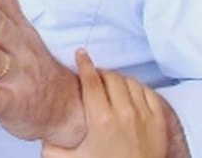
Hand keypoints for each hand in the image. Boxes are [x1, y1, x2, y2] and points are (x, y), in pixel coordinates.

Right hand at [41, 49, 167, 157]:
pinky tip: (131, 93)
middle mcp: (124, 113)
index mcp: (100, 119)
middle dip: (100, 72)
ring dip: (119, 79)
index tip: (81, 54)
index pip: (92, 80)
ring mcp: (144, 116)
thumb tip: (42, 135)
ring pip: (130, 82)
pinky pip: (149, 92)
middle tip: (93, 77)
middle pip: (111, 77)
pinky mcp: (159, 122)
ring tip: (111, 85)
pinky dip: (139, 88)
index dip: (84, 63)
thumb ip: (52, 147)